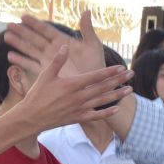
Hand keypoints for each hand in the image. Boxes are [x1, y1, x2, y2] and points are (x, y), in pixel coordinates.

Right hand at [5, 10, 106, 80]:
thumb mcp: (93, 46)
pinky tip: (11, 57)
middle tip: (9, 25)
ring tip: (6, 37)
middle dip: (22, 32)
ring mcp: (49, 62)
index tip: (22, 16)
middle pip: (34, 38)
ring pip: (30, 50)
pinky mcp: (48, 73)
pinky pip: (32, 65)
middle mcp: (54, 50)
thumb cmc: (95, 65)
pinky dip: (22, 61)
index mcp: (63, 42)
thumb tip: (86, 11)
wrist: (93, 86)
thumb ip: (87, 30)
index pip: (46, 30)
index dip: (34, 23)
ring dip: (19, 44)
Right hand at [6, 42, 132, 130]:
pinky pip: (95, 116)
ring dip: (117, 95)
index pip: (95, 76)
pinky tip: (116, 109)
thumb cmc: (37, 95)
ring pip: (102, 101)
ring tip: (129, 90)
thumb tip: (65, 45)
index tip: (121, 67)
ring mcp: (79, 109)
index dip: (110, 71)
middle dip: (118, 80)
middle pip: (103, 87)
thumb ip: (57, 60)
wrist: (31, 118)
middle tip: (131, 74)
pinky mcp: (77, 118)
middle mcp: (78, 97)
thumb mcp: (45, 75)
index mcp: (72, 85)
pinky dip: (106, 113)